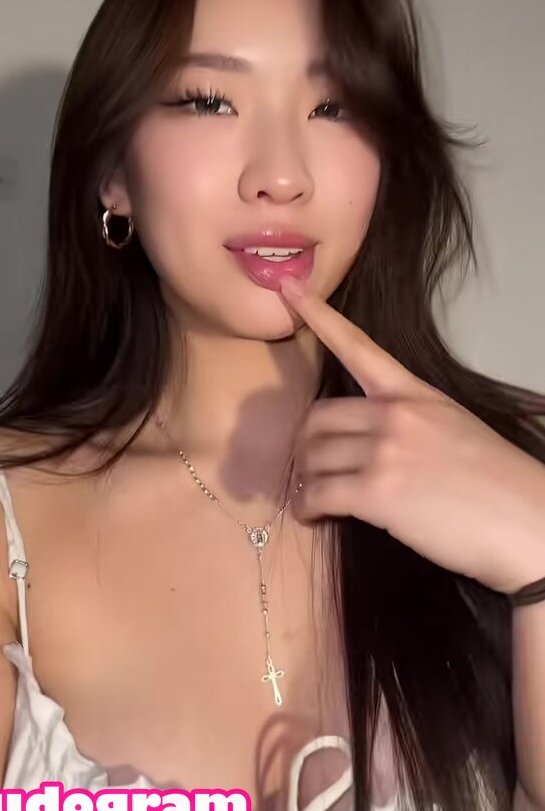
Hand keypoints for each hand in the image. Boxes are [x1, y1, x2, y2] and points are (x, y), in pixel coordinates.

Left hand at [280, 276, 544, 594]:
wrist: (527, 522)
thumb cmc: (497, 483)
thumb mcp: (455, 429)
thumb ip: (412, 424)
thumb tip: (375, 443)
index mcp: (416, 394)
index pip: (358, 346)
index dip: (319, 315)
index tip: (288, 288)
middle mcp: (395, 414)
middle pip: (319, 416)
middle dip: (308, 445)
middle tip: (312, 467)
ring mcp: (385, 451)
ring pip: (313, 456)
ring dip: (306, 479)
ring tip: (313, 497)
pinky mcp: (377, 493)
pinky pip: (318, 494)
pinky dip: (307, 507)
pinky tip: (313, 515)